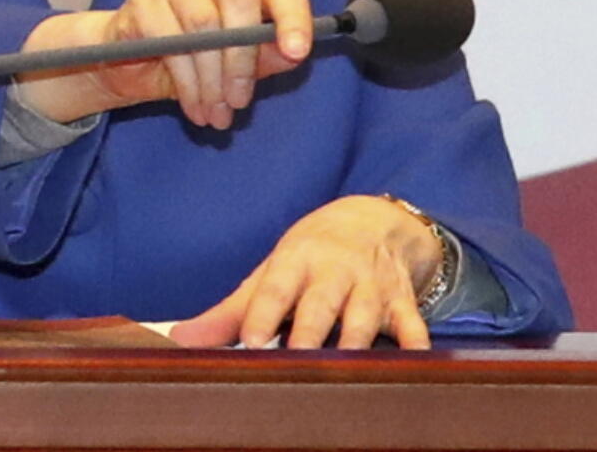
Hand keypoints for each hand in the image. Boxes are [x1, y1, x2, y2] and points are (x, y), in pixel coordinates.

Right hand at [17, 0, 310, 125]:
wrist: (131, 57)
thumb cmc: (195, 52)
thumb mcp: (238, 59)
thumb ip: (266, 54)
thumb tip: (292, 54)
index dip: (292, 18)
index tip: (297, 52)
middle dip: (242, 59)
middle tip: (240, 102)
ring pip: (202, 23)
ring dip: (212, 79)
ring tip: (217, 114)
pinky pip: (169, 41)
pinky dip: (187, 83)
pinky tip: (195, 106)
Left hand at [170, 195, 442, 350]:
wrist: (375, 219)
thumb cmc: (312, 253)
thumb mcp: (272, 270)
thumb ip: (231, 311)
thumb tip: (178, 339)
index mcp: (296, 260)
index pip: (276, 288)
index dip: (265, 314)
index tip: (252, 342)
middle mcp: (335, 271)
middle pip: (321, 306)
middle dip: (310, 334)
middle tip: (295, 363)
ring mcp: (372, 287)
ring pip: (365, 319)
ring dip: (356, 345)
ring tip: (343, 377)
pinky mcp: (405, 303)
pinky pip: (414, 327)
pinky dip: (417, 347)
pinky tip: (416, 369)